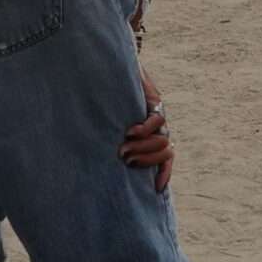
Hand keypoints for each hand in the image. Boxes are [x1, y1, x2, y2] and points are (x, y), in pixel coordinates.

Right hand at [121, 63, 172, 192]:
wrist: (116, 72)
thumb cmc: (110, 105)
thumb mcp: (112, 128)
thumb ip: (113, 144)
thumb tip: (96, 168)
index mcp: (153, 137)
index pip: (166, 160)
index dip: (164, 174)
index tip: (156, 190)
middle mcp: (159, 128)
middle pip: (165, 153)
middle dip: (146, 160)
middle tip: (125, 159)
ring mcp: (158, 114)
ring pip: (161, 139)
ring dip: (143, 147)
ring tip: (124, 147)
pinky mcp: (154, 100)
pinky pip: (156, 120)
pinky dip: (144, 129)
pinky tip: (130, 131)